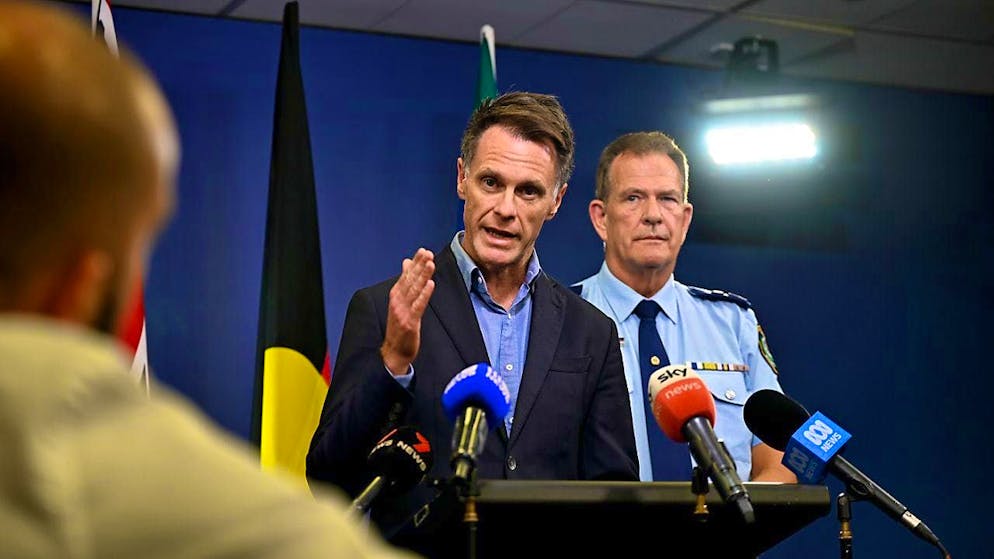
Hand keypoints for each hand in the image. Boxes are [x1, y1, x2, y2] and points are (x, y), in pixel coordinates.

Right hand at [381, 248, 435, 375]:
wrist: (393, 352)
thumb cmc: (399, 326)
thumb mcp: (401, 301)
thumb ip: (405, 282)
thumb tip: (407, 263)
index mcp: (396, 295)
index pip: (406, 275)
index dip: (415, 263)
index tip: (423, 250)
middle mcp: (397, 301)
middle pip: (410, 280)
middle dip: (419, 265)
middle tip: (428, 253)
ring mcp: (402, 311)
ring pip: (414, 290)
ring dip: (422, 276)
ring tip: (430, 263)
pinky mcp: (409, 322)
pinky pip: (418, 306)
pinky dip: (424, 294)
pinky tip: (430, 284)